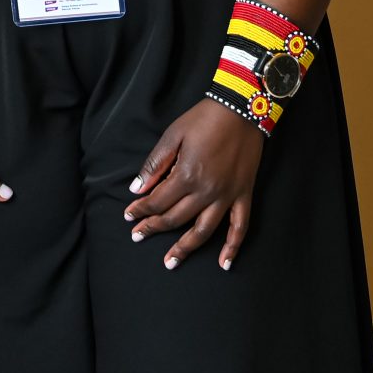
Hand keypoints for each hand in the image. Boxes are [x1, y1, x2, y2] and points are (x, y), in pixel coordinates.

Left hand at [124, 98, 262, 269]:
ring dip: (185, 248)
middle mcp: (206, 191)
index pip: (157, 201)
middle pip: (175, 218)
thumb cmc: (203, 119)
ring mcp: (227, 195)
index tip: (129, 217)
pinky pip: (240, 227)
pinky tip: (225, 264)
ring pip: (203, 230)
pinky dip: (233, 247)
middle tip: (138, 237)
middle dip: (153, 228)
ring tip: (170, 262)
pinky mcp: (244, 195)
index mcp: (186, 175)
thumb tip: (136, 189)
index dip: (140, 210)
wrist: (242, 108)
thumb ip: (154, 164)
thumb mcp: (172, 135)